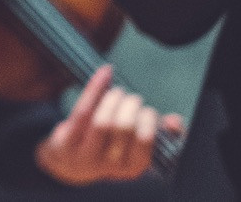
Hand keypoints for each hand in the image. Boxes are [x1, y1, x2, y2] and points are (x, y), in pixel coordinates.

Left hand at [35, 65, 179, 184]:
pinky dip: (96, 87)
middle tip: (131, 98)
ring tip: (117, 92)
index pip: (146, 140)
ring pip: (103, 121)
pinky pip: (83, 110)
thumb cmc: (110, 147)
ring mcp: (87, 156)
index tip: (146, 110)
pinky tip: (105, 72)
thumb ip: (159, 134)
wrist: (71, 163)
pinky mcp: (67, 143)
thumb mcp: (136, 146)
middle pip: (124, 127)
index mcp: (133, 168)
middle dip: (130, 105)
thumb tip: (173, 121)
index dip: (149, 119)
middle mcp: (111, 166)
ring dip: (113, 98)